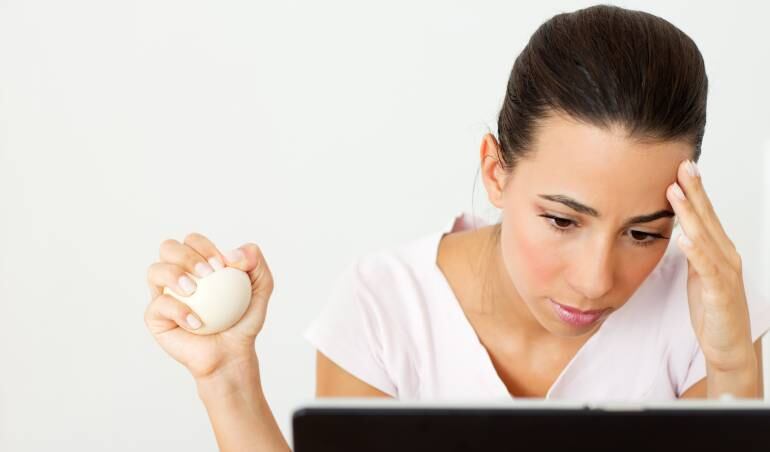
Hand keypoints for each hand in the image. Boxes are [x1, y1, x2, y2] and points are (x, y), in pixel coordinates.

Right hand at [144, 233, 274, 379]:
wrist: (233, 352)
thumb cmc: (244, 319)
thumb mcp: (261, 286)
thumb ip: (254, 260)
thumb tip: (230, 253)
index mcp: (197, 263)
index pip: (192, 241)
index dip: (204, 246)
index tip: (221, 266)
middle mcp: (176, 275)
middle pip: (168, 248)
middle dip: (186, 255)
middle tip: (208, 274)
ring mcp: (163, 294)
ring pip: (155, 270)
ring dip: (174, 275)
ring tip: (193, 290)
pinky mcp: (155, 317)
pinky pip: (158, 306)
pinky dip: (178, 311)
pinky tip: (196, 322)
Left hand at [666, 159, 753, 371]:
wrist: (728, 347)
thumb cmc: (712, 310)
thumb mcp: (698, 273)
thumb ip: (693, 250)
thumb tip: (680, 229)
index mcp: (719, 250)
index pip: (705, 214)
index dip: (694, 190)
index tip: (682, 165)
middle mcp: (726, 256)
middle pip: (707, 218)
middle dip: (694, 190)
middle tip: (683, 164)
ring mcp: (725, 274)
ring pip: (705, 237)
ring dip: (689, 213)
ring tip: (674, 192)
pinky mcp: (719, 293)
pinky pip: (707, 269)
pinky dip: (695, 252)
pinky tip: (684, 237)